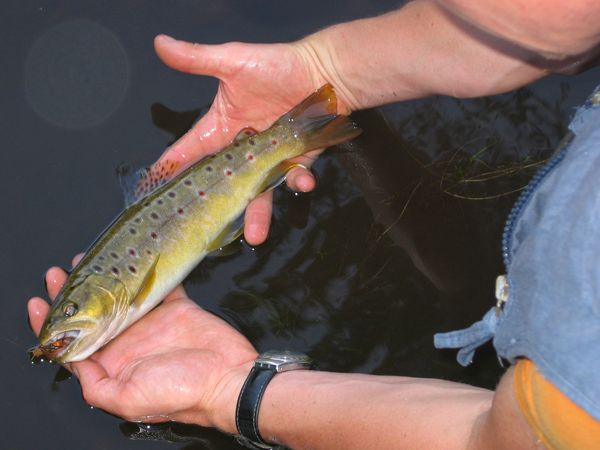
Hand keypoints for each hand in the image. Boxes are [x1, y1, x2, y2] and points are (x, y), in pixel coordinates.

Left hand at [28, 257, 256, 432]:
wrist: (227, 379)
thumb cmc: (180, 393)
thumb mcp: (127, 400)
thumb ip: (95, 385)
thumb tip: (71, 361)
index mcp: (113, 364)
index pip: (74, 343)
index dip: (52, 324)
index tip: (40, 301)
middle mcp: (128, 342)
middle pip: (92, 315)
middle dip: (72, 295)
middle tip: (59, 273)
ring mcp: (152, 323)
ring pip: (120, 296)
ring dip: (103, 279)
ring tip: (86, 261)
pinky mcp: (176, 307)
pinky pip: (157, 285)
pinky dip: (146, 271)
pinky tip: (133, 258)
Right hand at [153, 35, 352, 245]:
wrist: (322, 70)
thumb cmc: (278, 65)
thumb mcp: (233, 61)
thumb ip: (197, 59)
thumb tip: (160, 43)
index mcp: (221, 128)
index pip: (188, 151)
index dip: (170, 168)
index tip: (152, 190)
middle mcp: (242, 149)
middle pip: (222, 184)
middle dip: (211, 207)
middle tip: (200, 229)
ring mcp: (269, 160)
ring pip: (259, 192)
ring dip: (257, 214)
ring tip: (255, 236)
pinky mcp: (296, 162)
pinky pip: (294, 178)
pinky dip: (298, 181)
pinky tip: (302, 181)